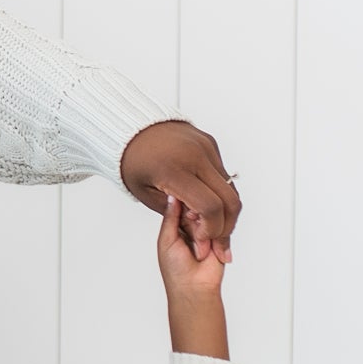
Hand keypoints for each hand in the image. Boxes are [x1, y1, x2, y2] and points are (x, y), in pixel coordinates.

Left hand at [120, 120, 239, 260]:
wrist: (131, 128)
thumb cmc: (133, 162)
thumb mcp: (145, 194)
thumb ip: (174, 214)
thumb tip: (200, 228)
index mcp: (174, 171)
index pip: (209, 206)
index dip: (212, 228)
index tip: (202, 235)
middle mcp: (195, 156)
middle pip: (229, 198)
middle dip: (226, 222)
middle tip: (213, 233)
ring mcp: (205, 147)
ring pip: (230, 186)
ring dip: (225, 207)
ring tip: (206, 217)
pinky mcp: (210, 142)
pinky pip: (224, 172)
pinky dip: (219, 189)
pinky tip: (203, 196)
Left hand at [158, 197, 229, 359]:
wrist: (194, 288)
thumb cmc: (176, 269)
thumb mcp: (166, 240)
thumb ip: (171, 216)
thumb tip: (172, 194)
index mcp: (175, 222)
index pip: (181, 200)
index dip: (182, 205)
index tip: (182, 218)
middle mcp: (192, 223)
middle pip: (198, 204)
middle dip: (195, 220)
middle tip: (190, 239)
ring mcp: (208, 227)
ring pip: (211, 214)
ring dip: (205, 230)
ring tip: (197, 249)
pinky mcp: (222, 235)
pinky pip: (223, 225)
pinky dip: (215, 236)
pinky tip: (206, 250)